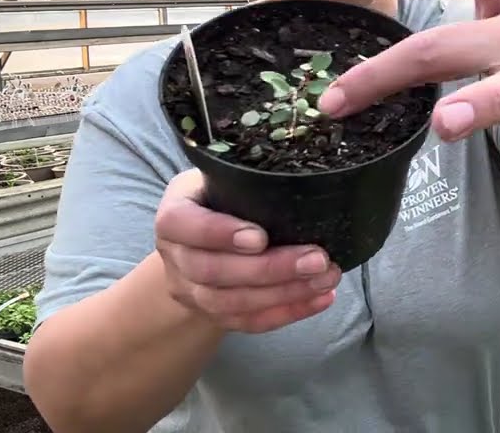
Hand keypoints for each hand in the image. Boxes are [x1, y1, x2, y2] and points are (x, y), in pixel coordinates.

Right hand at [154, 169, 342, 333]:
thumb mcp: (221, 178)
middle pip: (215, 272)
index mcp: (173, 216)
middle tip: (317, 259)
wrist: (197, 238)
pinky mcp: (212, 315)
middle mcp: (175, 257)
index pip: (183, 225)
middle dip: (271, 269)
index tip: (261, 237)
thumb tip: (300, 177)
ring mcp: (190, 291)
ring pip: (233, 303)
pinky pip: (248, 322)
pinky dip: (288, 313)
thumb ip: (244, 181)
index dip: (219, 234)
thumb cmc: (220, 197)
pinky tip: (321, 299)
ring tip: (326, 279)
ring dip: (285, 294)